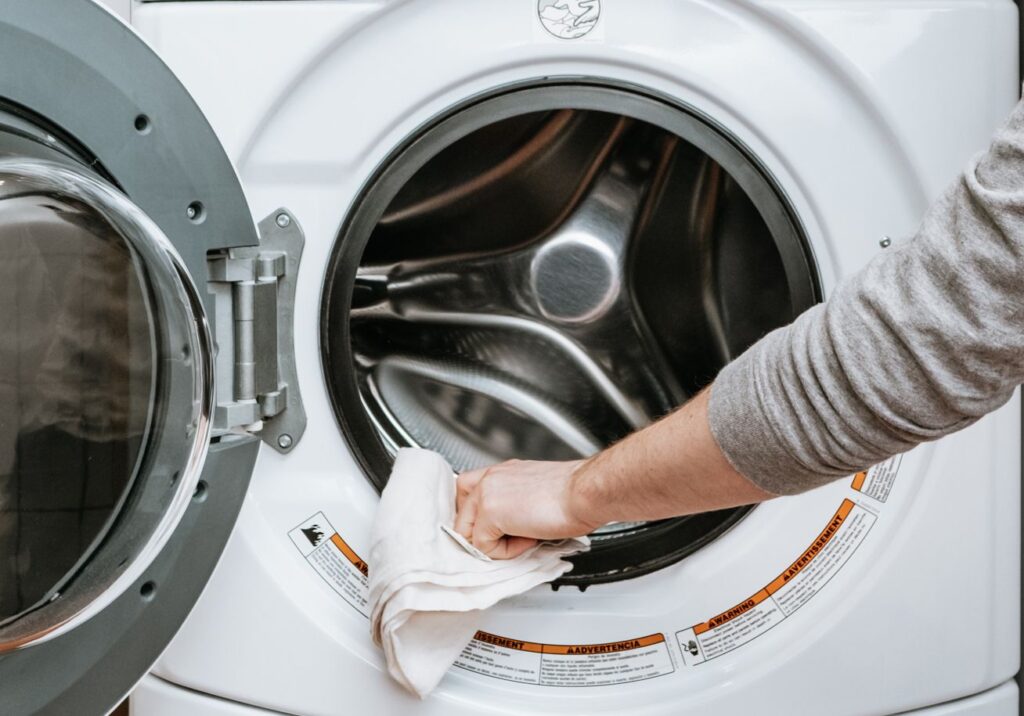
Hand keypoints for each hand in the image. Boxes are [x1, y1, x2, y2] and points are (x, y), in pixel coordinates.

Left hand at [454, 459, 599, 558]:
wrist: (585, 493)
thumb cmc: (576, 495)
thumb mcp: (539, 494)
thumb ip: (516, 505)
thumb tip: (511, 527)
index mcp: (503, 472)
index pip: (468, 492)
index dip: (478, 518)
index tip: (494, 531)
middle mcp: (491, 478)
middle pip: (461, 515)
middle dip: (482, 535)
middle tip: (511, 539)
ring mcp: (486, 492)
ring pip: (467, 533)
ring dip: (495, 544)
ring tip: (524, 537)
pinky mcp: (490, 511)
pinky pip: (483, 546)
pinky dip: (506, 551)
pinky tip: (529, 538)